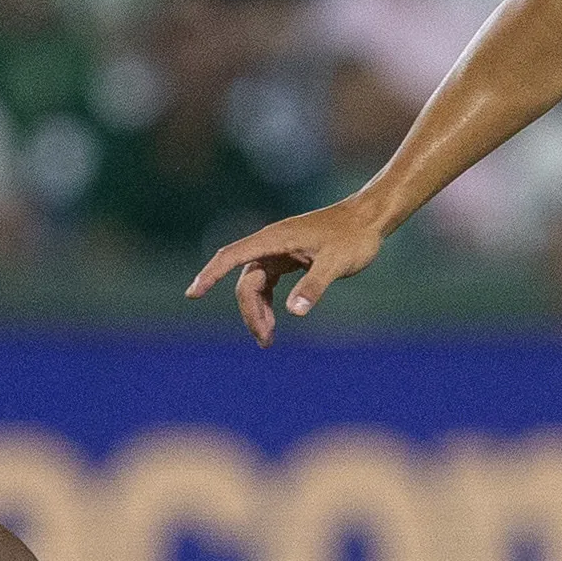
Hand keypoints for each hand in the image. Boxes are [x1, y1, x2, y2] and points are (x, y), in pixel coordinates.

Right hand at [185, 198, 389, 344]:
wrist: (368, 219)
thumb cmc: (353, 237)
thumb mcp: (337, 263)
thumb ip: (315, 286)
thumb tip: (294, 312)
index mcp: (275, 239)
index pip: (232, 256)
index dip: (210, 274)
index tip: (193, 293)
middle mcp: (271, 243)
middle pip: (246, 281)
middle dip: (250, 311)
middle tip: (266, 341)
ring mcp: (279, 251)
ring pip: (255, 284)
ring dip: (258, 311)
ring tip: (268, 339)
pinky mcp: (289, 258)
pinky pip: (268, 282)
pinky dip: (268, 303)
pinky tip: (275, 320)